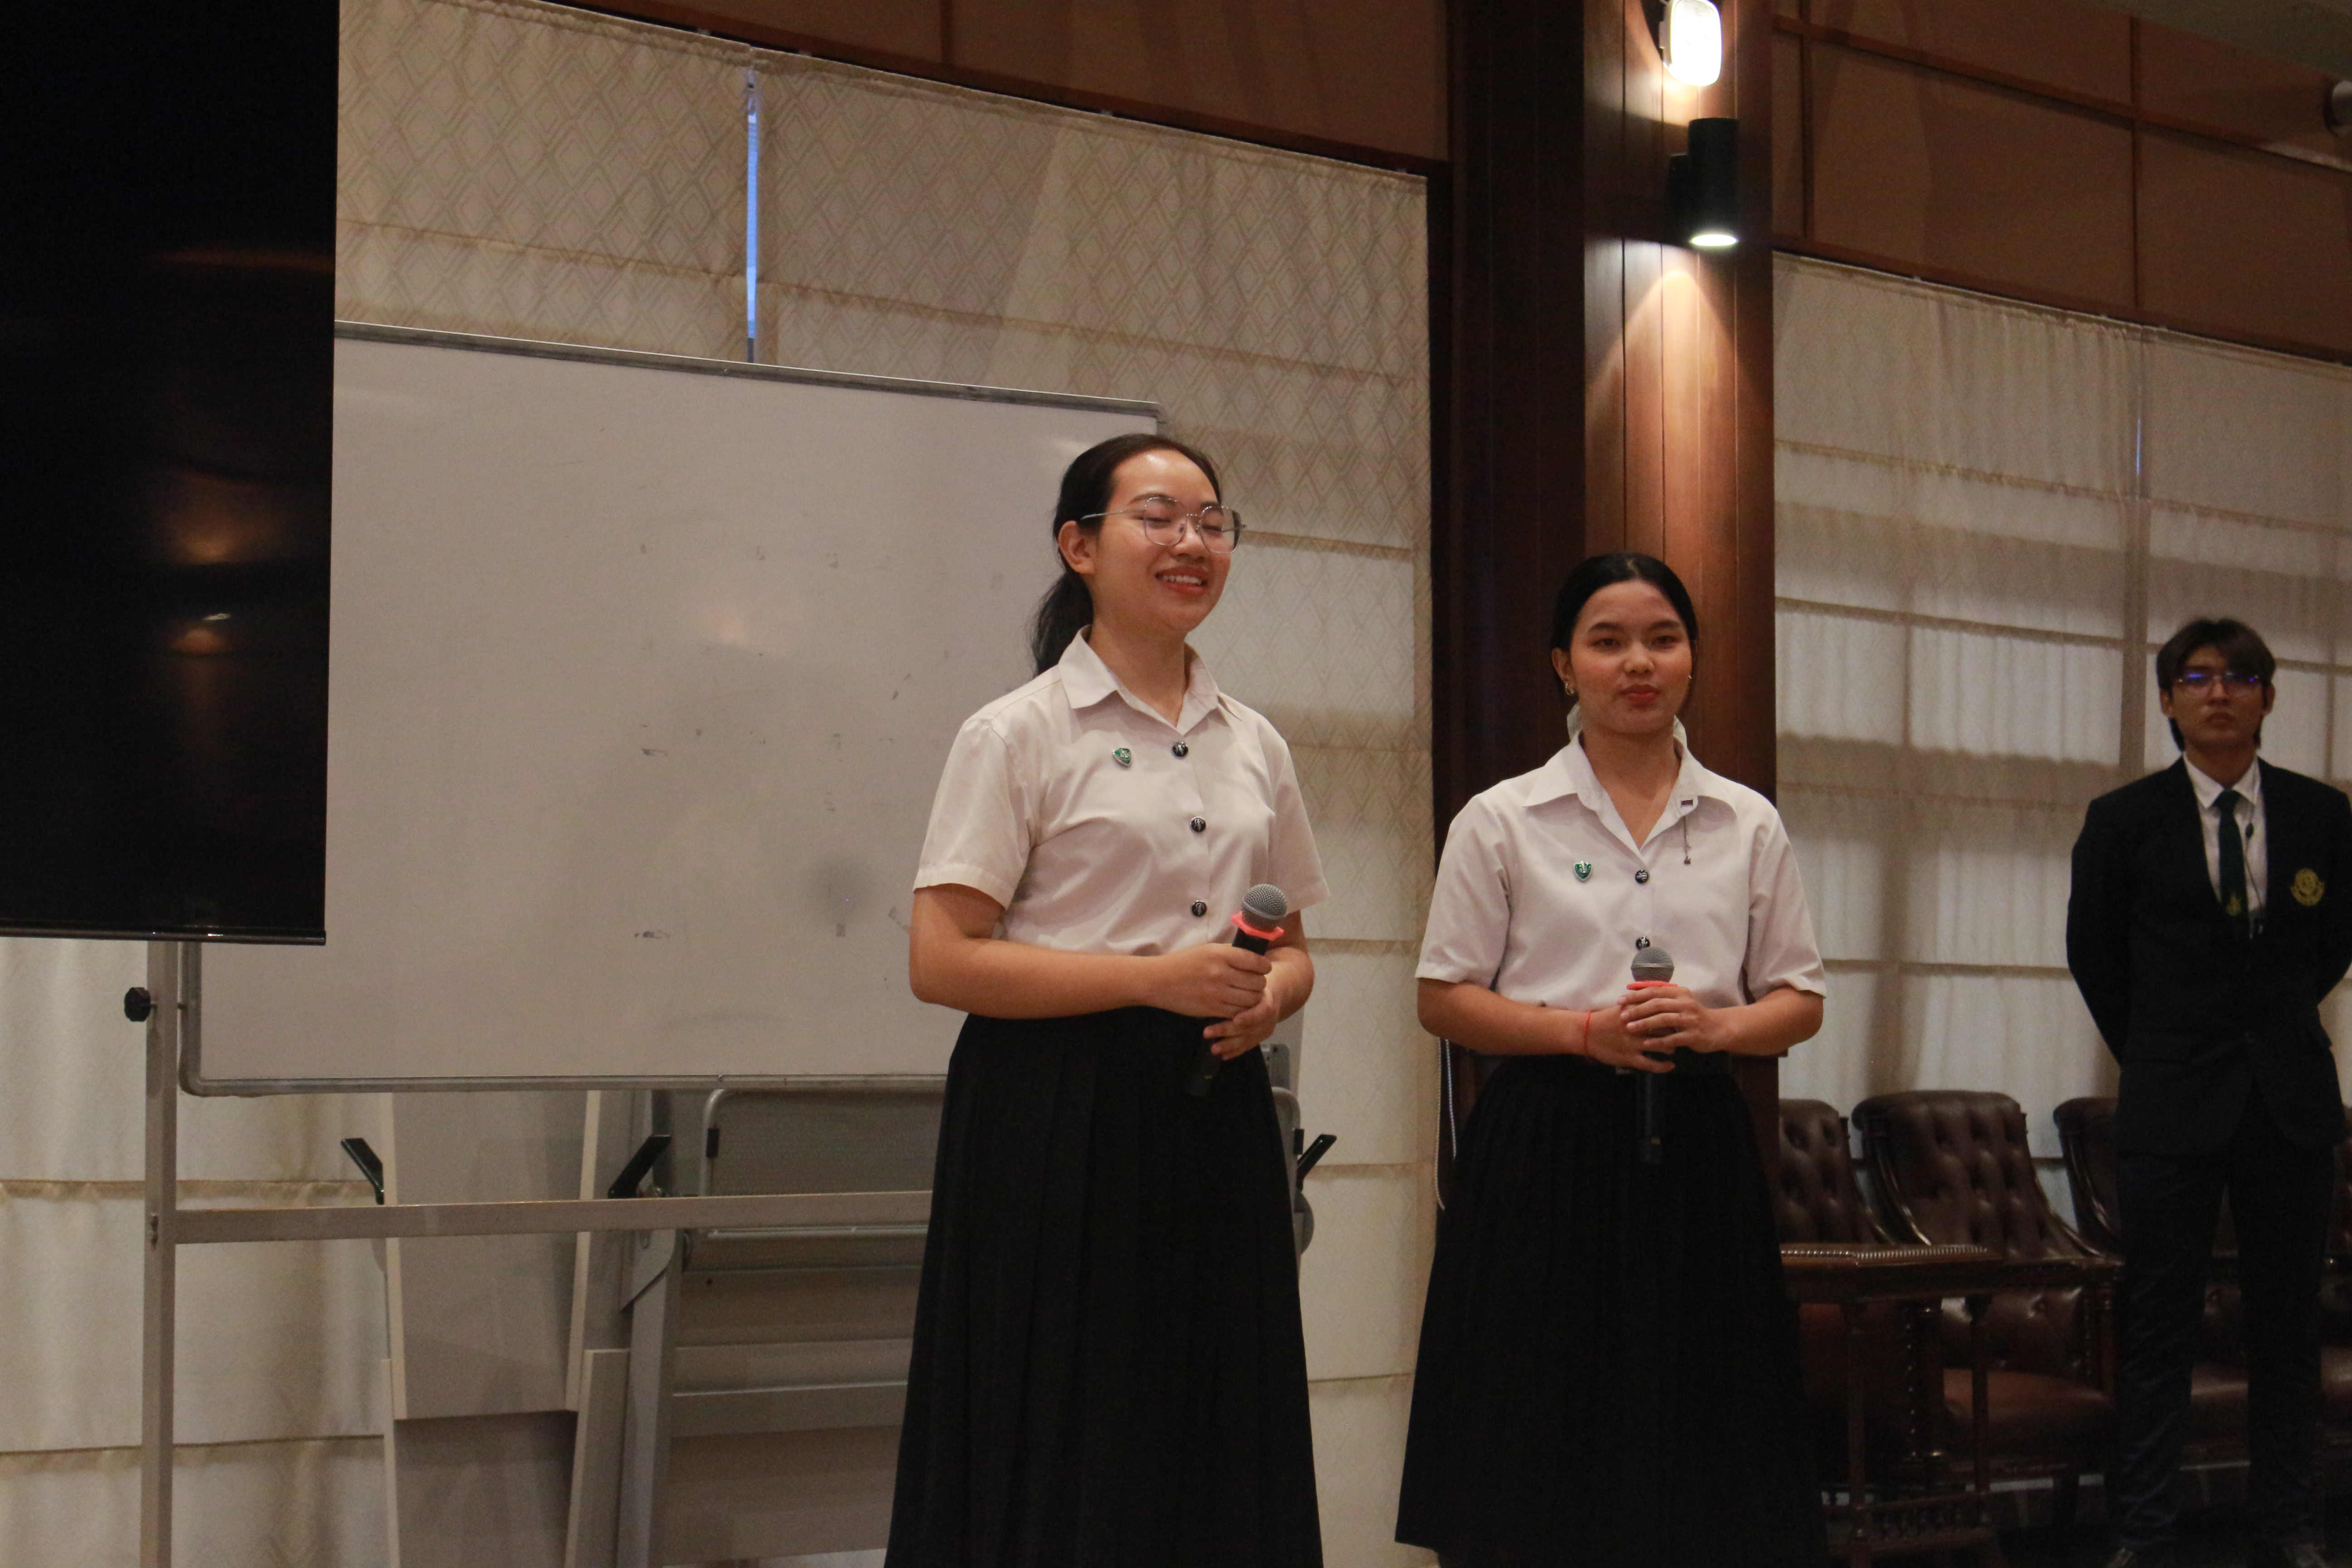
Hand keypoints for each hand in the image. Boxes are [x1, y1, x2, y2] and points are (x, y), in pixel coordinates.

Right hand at [1149, 941, 1270, 1023]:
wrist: (1157, 981)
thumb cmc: (1181, 963)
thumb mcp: (1206, 949)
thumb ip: (1229, 954)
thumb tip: (1251, 959)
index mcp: (1220, 954)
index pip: (1255, 961)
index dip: (1264, 966)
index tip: (1264, 968)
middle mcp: (1221, 973)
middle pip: (1257, 982)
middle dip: (1260, 984)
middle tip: (1254, 983)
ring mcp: (1217, 993)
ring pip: (1251, 1000)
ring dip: (1253, 998)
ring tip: (1247, 995)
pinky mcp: (1212, 1009)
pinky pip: (1238, 1012)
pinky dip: (1242, 1010)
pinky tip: (1237, 1005)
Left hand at [1204, 973, 1286, 1058]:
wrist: (1268, 996)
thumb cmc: (1254, 985)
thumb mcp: (1252, 980)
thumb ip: (1240, 985)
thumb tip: (1217, 985)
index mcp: (1267, 1002)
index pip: (1261, 1011)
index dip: (1249, 1017)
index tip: (1235, 1019)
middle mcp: (1268, 1019)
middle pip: (1249, 1028)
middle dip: (1227, 1031)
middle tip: (1207, 1032)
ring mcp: (1263, 1031)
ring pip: (1246, 1040)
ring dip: (1228, 1045)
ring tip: (1213, 1049)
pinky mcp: (1258, 1039)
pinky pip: (1246, 1047)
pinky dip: (1235, 1052)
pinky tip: (1223, 1056)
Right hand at [1579, 1001, 1676, 1071]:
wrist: (1585, 1033)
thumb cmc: (1605, 1020)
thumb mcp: (1622, 1007)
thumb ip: (1639, 1004)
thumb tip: (1657, 1001)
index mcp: (1634, 1012)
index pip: (1660, 1011)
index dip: (1672, 1015)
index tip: (1678, 1017)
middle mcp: (1635, 1027)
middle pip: (1664, 1028)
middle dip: (1674, 1031)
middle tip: (1679, 1034)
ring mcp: (1633, 1043)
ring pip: (1660, 1045)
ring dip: (1671, 1047)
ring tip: (1674, 1049)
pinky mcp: (1629, 1058)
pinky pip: (1651, 1064)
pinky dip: (1663, 1066)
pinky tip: (1671, 1066)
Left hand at [1616, 982, 1724, 1052]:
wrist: (1719, 1028)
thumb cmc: (1693, 1015)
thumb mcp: (1681, 1001)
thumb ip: (1662, 997)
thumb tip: (1636, 990)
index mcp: (1680, 993)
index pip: (1654, 991)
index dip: (1636, 995)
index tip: (1620, 1000)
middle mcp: (1685, 1004)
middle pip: (1657, 1004)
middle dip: (1637, 1009)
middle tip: (1622, 1015)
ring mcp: (1690, 1019)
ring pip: (1664, 1020)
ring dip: (1645, 1024)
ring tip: (1630, 1028)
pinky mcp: (1694, 1035)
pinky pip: (1673, 1038)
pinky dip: (1658, 1041)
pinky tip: (1646, 1044)